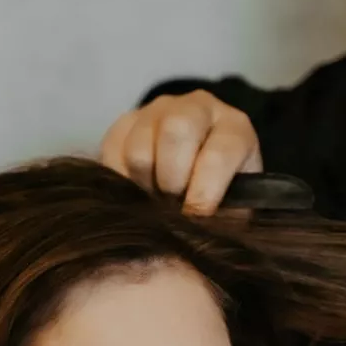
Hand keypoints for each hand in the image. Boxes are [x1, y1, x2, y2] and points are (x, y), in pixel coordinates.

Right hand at [100, 90, 261, 213]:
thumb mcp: (232, 211)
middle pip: (177, 131)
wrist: (196, 175)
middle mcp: (197, 108)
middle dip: (170, 181)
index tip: (193, 218)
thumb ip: (222, 220)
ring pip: (139, 148)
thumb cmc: (218, 198)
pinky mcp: (126, 122)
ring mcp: (158, 111)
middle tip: (172, 204)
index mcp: (233, 127)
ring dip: (143, 184)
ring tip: (155, 198)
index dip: (203, 194)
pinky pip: (113, 152)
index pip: (218, 155)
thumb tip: (195, 237)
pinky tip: (138, 189)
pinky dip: (121, 180)